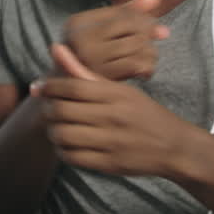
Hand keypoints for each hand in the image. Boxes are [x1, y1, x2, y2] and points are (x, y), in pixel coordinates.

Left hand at [36, 43, 195, 176]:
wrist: (174, 146)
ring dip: (52, 131)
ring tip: (56, 127)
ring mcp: (111, 142)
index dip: (49, 86)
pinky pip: (72, 157)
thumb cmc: (144, 113)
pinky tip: (68, 144)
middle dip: (48, 109)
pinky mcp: (109, 164)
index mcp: (116, 94)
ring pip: (63, 135)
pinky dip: (63, 150)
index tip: (39, 87)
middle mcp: (113, 117)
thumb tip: (55, 49)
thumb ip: (85, 71)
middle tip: (49, 109)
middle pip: (62, 111)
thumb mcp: (121, 89)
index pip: (71, 86)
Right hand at [60, 0, 169, 80]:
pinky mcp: (101, 77)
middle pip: (132, 28)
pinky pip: (135, 64)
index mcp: (78, 22)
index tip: (154, 28)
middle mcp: (81, 38)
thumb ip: (129, 11)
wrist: (69, 92)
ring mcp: (89, 58)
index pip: (123, 13)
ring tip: (149, 58)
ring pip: (137, 46)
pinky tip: (145, 72)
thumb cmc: (90, 55)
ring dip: (150, 52)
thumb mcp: (103, 29)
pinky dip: (147, 67)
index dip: (143, 20)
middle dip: (149, 36)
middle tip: (152, 46)